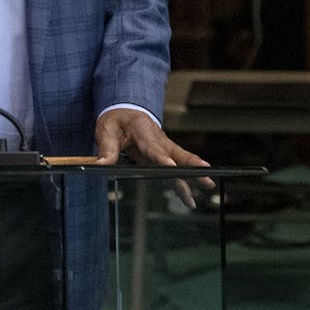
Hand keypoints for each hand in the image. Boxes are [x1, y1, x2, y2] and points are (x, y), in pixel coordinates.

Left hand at [95, 108, 212, 209]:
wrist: (125, 111)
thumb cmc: (116, 120)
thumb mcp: (106, 130)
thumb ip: (106, 148)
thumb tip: (101, 165)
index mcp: (142, 130)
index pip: (153, 146)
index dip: (162, 157)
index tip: (171, 166)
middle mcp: (158, 138)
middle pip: (176, 152)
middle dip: (192, 164)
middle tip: (206, 173)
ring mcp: (163, 147)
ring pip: (181, 161)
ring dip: (193, 174)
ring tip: (208, 185)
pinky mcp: (164, 156)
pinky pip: (175, 169)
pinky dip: (183, 182)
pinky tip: (190, 198)